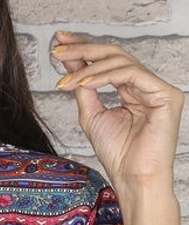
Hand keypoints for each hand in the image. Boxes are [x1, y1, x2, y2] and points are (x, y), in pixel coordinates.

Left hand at [50, 30, 183, 198]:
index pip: (108, 63)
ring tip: (66, 77)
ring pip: (121, 62)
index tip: (59, 45)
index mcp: (133, 91)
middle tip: (59, 47)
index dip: (84, 51)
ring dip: (89, 66)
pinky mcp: (165, 95)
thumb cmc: (118, 155)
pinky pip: (131, 74)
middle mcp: (147, 86)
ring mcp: (158, 89)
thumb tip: (70, 61)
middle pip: (115, 55)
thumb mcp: (92, 116)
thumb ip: (84, 87)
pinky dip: (105, 76)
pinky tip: (84, 82)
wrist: (133, 180)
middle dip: (84, 49)